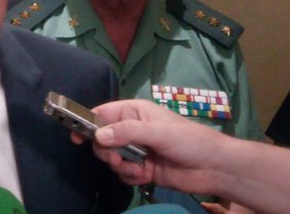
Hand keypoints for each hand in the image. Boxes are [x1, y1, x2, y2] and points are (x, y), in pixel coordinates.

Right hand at [76, 99, 231, 194]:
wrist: (213, 168)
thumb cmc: (188, 140)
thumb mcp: (158, 131)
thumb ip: (127, 132)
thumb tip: (98, 137)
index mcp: (134, 112)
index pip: (103, 113)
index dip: (87, 122)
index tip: (76, 136)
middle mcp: (132, 129)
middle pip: (103, 139)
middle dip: (107, 151)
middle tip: (116, 159)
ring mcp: (137, 151)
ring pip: (112, 158)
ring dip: (120, 166)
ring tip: (137, 169)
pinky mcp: (142, 169)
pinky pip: (123, 173)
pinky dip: (130, 177)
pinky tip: (145, 177)